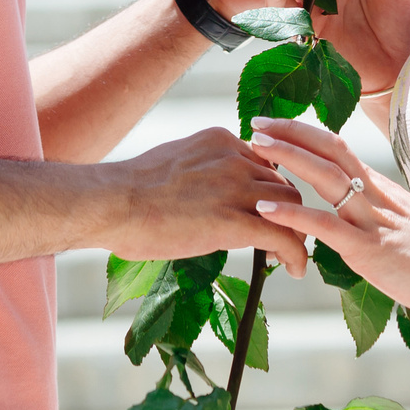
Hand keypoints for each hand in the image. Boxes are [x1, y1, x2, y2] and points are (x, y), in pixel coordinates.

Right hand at [102, 127, 309, 275]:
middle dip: (288, 211)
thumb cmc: (129, 191)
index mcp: (219, 140)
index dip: (270, 189)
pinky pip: (282, 237)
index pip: (264, 162)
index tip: (267, 210)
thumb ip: (201, 171)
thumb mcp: (174, 162)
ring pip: (291, 208)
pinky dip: (296, 254)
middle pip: (284, 183)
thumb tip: (205, 193)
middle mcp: (234, 158)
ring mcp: (235, 188)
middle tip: (284, 236)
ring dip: (298, 232)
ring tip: (291, 255)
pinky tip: (295, 269)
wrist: (112, 203)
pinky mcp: (233, 221)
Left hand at [246, 117, 409, 317]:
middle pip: (329, 151)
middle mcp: (376, 196)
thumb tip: (363, 210)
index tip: (278, 125)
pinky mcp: (371, 250)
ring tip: (254, 147)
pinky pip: (327, 226)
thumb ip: (385, 213)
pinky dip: (293, 213)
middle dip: (290, 134)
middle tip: (255, 123)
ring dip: (287, 159)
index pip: (339, 149)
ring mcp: (374, 221)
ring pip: (325, 178)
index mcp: (383, 190)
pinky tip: (264, 208)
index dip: (307, 134)